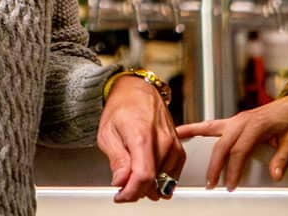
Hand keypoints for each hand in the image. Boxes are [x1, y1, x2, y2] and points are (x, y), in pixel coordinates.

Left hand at [99, 75, 185, 202]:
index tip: (120, 196)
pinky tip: (148, 171)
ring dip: (149, 185)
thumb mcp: (107, 133)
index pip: (143, 176)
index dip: (131, 193)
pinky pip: (173, 175)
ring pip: (164, 181)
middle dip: (136, 189)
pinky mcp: (180, 149)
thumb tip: (121, 182)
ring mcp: (174, 145)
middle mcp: (163, 141)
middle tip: (123, 183)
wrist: (138, 91)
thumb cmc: (121, 107)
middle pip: (154, 182)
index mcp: (142, 136)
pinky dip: (160, 179)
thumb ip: (116, 160)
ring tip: (133, 173)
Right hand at [175, 92, 287, 189]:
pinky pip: (212, 125)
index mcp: (256, 124)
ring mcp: (238, 119)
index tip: (230, 184)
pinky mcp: (236, 121)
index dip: (233, 169)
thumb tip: (275, 173)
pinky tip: (184, 131)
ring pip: (212, 132)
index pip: (239, 150)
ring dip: (200, 146)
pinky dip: (198, 128)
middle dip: (214, 165)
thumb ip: (283, 157)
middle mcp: (243, 120)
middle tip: (210, 183)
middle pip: (222, 144)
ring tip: (187, 157)